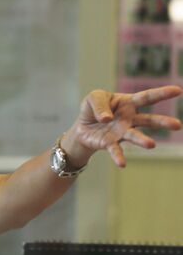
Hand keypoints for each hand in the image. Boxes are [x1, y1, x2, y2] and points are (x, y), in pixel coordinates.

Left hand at [64, 86, 181, 167]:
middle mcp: (129, 119)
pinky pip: (116, 150)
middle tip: (177, 125)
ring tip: (151, 145)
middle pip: (149, 120)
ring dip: (142, 140)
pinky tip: (122, 164)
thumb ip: (99, 105)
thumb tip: (107, 119)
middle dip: (163, 122)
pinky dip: (119, 156)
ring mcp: (121, 132)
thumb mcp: (93, 98)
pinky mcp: (110, 143)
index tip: (178, 90)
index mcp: (127, 103)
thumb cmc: (93, 108)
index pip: (146, 97)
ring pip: (135, 136)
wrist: (82, 127)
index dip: (161, 93)